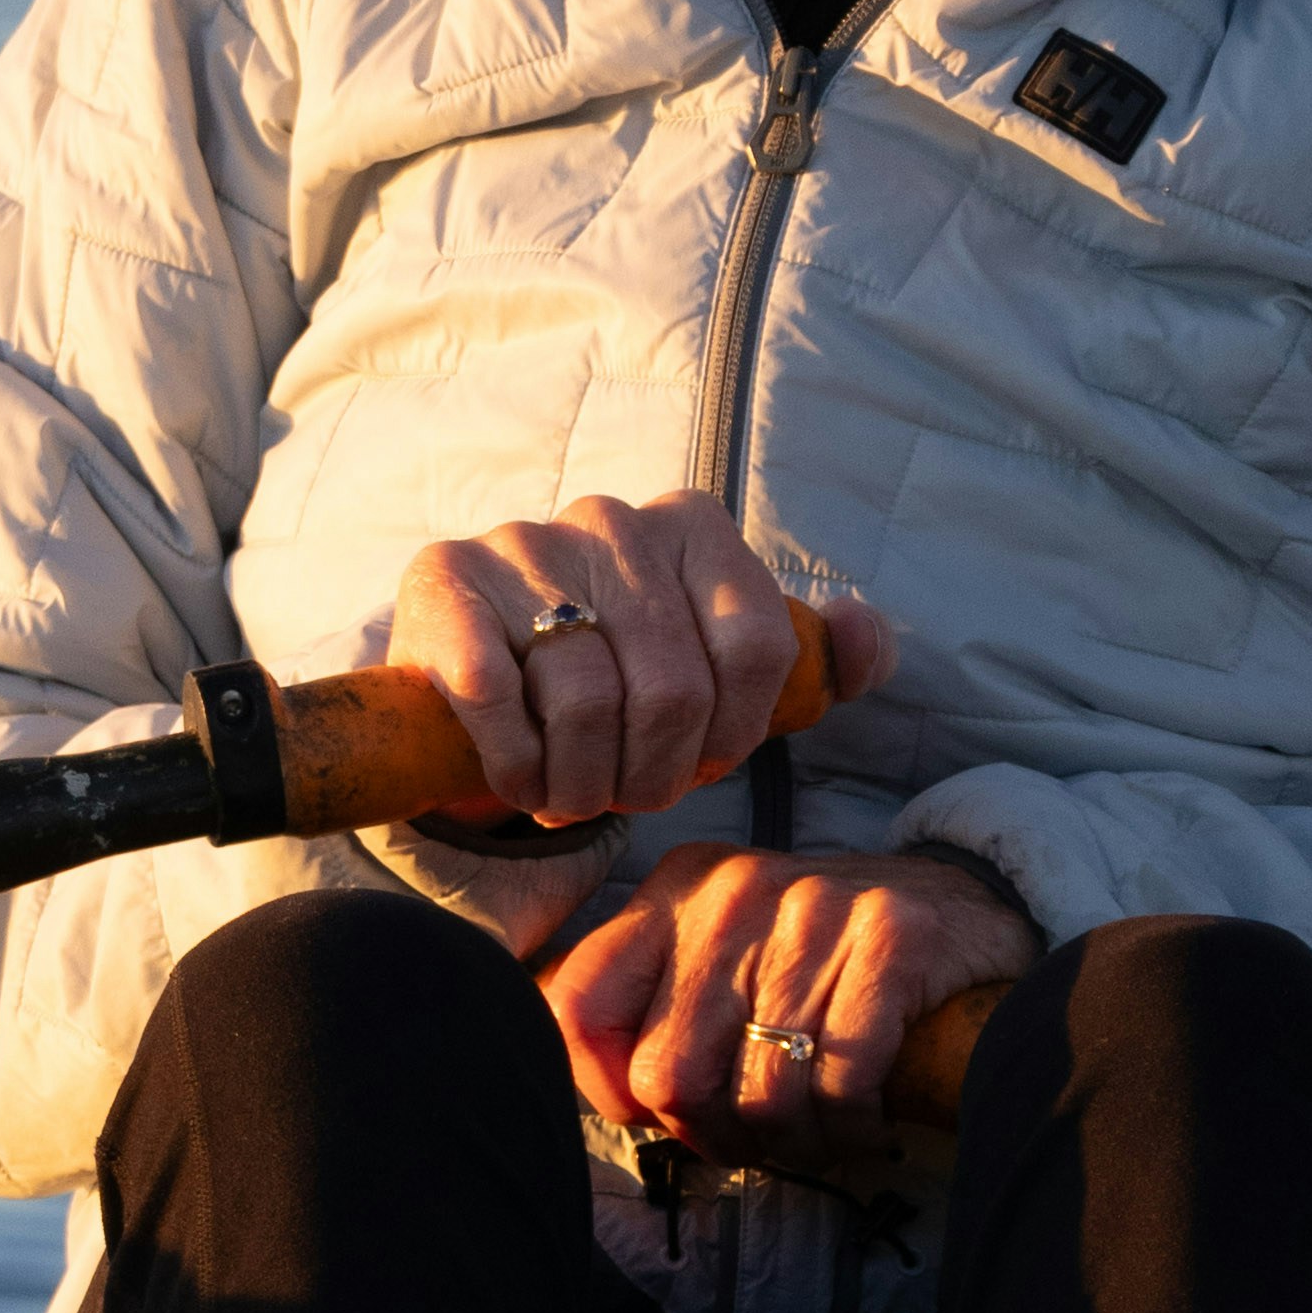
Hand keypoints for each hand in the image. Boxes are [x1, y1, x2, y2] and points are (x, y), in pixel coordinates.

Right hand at [384, 495, 889, 833]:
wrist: (474, 677)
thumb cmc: (619, 681)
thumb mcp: (719, 669)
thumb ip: (811, 658)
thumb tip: (866, 634)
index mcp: (694, 525)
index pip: (758, 648)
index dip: (733, 737)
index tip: (700, 763)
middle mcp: (611, 518)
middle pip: (673, 691)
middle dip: (653, 775)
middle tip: (626, 794)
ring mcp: (523, 543)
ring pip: (585, 703)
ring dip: (580, 784)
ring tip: (571, 794)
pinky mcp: (445, 580)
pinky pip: (498, 699)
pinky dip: (516, 766)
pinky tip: (520, 776)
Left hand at [540, 837, 1040, 1161]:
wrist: (964, 906)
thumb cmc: (822, 958)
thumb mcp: (722, 954)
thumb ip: (646, 1004)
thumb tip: (581, 1082)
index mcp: (676, 891)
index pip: (580, 1006)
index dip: (605, 1088)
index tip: (658, 1110)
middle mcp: (734, 891)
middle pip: (668, 1074)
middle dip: (710, 1135)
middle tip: (752, 1140)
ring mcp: (814, 910)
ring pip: (760, 1095)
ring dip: (791, 1144)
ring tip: (815, 1134)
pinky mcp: (891, 939)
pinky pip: (840, 1084)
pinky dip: (851, 1128)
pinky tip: (865, 1118)